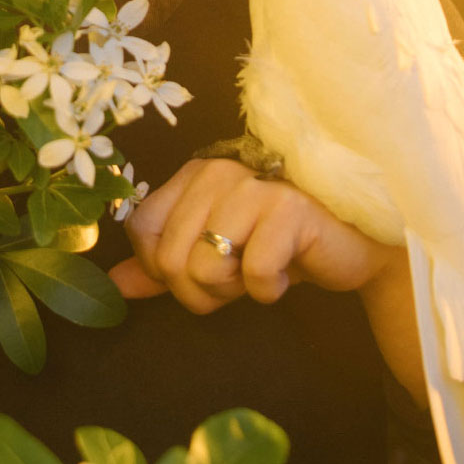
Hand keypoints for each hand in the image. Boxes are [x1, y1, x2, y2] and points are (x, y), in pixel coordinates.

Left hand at [108, 157, 394, 315]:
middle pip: (171, 260)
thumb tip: (115, 285)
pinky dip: (270, 290)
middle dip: (203, 291)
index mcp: (193, 176)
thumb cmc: (278, 248)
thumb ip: (162, 268)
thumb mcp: (214, 257)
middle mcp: (218, 172)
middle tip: (240, 276)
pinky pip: (254, 273)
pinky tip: (290, 270)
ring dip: (236, 290)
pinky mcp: (289, 209)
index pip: (143, 231)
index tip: (202, 270)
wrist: (349, 248)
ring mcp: (254, 187)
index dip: (164, 270)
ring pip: (206, 267)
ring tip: (264, 269)